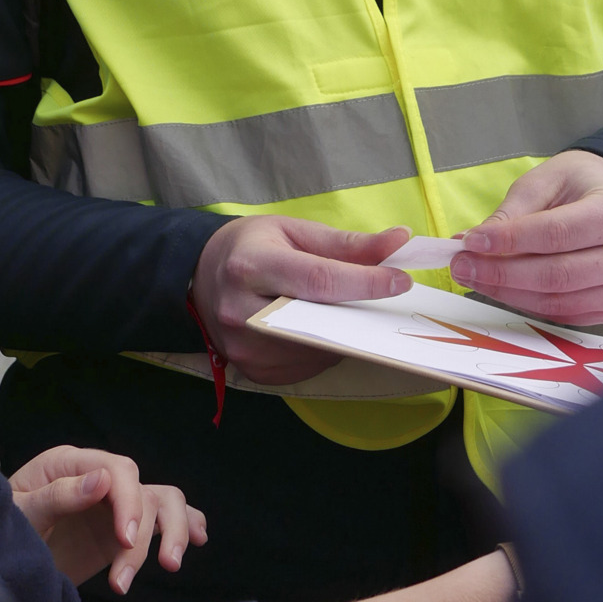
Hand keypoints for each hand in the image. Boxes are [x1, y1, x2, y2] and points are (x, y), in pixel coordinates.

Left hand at [9, 446, 205, 594]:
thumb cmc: (0, 528)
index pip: (118, 470)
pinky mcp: (122, 529)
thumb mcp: (20, 511)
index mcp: (72, 464)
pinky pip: (165, 516)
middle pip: (145, 489)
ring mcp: (114, 505)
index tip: (126, 540)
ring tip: (170, 566)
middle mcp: (100, 478)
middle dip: (149, 531)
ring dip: (174, 531)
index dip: (129, 502)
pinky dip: (188, 523)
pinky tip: (199, 540)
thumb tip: (102, 480)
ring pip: (164, 501)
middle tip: (130, 575)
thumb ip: (58, 495)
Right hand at [192, 217, 411, 384]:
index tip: (401, 280)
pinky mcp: (252, 371)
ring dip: (344, 335)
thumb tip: (398, 242)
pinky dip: (325, 351)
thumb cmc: (252, 247)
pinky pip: (305, 368)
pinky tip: (325, 331)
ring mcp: (243, 348)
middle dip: (358, 313)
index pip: (317, 280)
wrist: (201, 277)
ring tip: (351, 314)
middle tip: (386, 304)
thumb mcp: (294, 231)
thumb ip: (347, 243)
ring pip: (316, 350)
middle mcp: (241, 311)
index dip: (364, 282)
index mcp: (251, 266)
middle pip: (318, 320)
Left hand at [449, 150, 602, 325]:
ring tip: (473, 275)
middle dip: (501, 272)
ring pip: (556, 301)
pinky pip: (562, 315)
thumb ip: (512, 212)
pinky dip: (526, 303)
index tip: (471, 241)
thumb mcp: (546, 180)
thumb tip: (472, 242)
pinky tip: (501, 288)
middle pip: (556, 274)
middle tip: (461, 264)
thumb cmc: (579, 185)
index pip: (556, 234)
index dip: (510, 241)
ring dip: (507, 292)